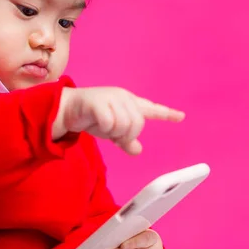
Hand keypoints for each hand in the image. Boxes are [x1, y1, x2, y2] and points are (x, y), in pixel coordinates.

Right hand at [52, 87, 184, 154]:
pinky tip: (98, 125)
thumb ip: (125, 140)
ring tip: (105, 129)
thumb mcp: (111, 132)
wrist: (67, 109)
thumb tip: (137, 150)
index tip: (181, 116)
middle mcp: (123, 97)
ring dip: (114, 133)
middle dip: (126, 134)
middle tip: (114, 136)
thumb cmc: (91, 117)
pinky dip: (104, 129)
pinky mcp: (97, 101)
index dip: (166, 113)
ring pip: (124, 124)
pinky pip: (109, 122)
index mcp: (129, 102)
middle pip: (137, 123)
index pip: (151, 108)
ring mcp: (110, 97)